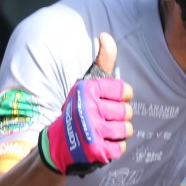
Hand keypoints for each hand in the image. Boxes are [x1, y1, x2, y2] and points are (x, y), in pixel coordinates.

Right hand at [38, 32, 132, 175]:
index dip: (123, 97)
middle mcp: (89, 108)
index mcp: (88, 90)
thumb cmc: (77, 110)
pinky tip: (103, 142)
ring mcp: (92, 130)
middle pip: (127, 112)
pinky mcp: (96, 150)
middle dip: (120, 116)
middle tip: (106, 118)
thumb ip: (102, 61)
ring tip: (106, 130)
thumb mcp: (86, 83)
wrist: (58, 143)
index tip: (113, 100)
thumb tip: (105, 35)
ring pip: (126, 129)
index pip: (125, 91)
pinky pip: (121, 147)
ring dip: (119, 132)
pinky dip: (115, 147)